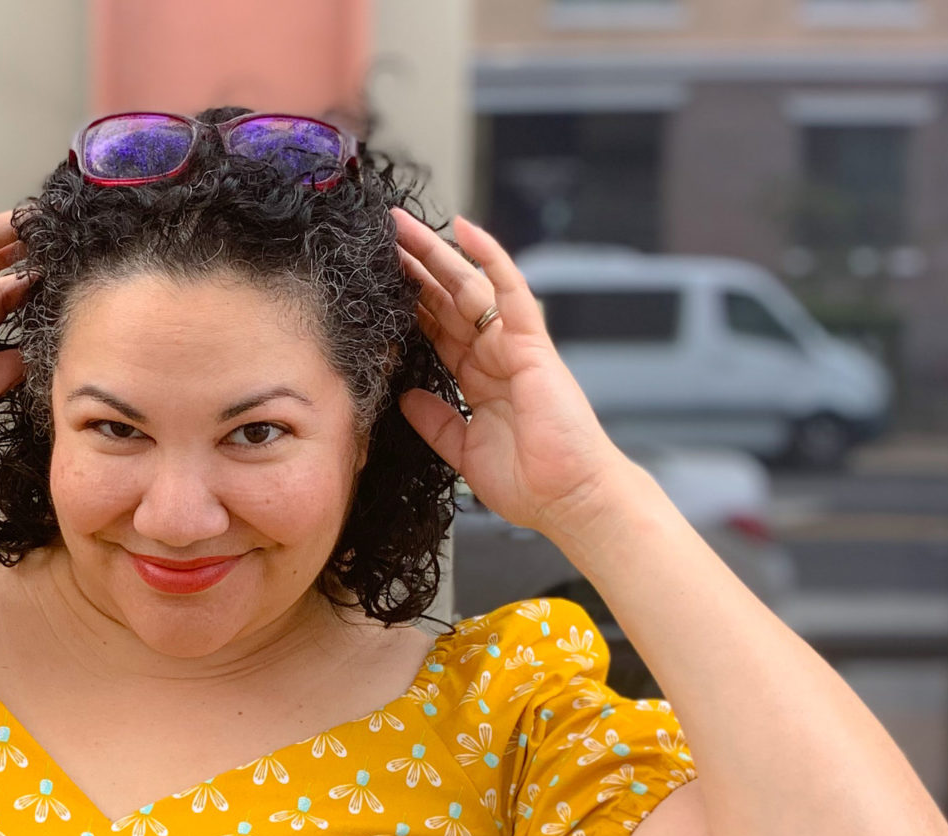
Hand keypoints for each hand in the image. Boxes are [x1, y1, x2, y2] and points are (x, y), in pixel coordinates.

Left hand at [392, 211, 636, 545]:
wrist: (569, 498)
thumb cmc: (530, 481)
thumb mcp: (463, 451)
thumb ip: (436, 423)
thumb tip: (405, 399)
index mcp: (477, 381)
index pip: (436, 332)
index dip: (408, 306)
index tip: (378, 282)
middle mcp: (494, 357)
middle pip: (447, 302)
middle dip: (415, 269)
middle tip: (382, 236)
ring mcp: (513, 346)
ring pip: (469, 288)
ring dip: (437, 256)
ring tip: (404, 226)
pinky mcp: (531, 344)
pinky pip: (510, 291)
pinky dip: (489, 258)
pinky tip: (464, 231)